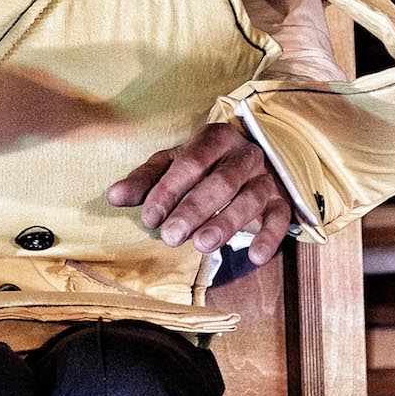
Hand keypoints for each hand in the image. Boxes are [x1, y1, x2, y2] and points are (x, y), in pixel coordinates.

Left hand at [106, 123, 291, 266]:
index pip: (189, 162)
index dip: (168, 190)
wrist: (257, 157)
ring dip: (225, 224)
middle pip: (218, 182)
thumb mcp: (175, 164)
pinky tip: (254, 257)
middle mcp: (244, 154)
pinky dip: (269, 238)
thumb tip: (112, 197)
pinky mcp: (282, 202)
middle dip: (193, 210)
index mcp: (214, 138)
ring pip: (247, 200)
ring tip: (202, 246)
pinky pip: (279, 220)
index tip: (149, 218)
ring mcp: (266, 178)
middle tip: (170, 237)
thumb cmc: (206, 164)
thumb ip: (146, 179)